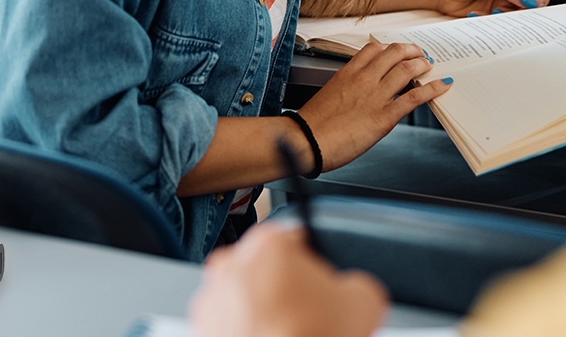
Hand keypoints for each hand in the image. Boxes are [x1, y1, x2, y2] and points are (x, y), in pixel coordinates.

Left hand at [190, 224, 388, 336]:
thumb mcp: (364, 300)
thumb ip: (357, 282)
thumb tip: (354, 289)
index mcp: (267, 246)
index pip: (297, 239)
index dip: (316, 263)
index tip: (323, 282)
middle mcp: (230, 267)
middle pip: (266, 269)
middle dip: (286, 289)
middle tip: (310, 315)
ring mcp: (210, 303)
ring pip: (244, 298)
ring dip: (264, 313)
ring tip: (290, 335)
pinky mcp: (201, 332)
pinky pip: (229, 327)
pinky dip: (246, 335)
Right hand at [295, 43, 452, 171]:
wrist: (306, 142)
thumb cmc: (312, 126)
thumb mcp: (328, 96)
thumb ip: (345, 90)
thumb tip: (355, 94)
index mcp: (347, 73)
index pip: (374, 49)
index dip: (390, 48)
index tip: (398, 51)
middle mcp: (364, 79)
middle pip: (395, 53)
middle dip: (411, 50)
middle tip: (420, 54)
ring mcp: (375, 96)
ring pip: (407, 69)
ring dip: (423, 64)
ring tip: (430, 65)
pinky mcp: (384, 116)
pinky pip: (415, 97)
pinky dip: (432, 88)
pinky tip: (442, 86)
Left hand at [433, 0, 554, 16]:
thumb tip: (529, 0)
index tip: (534, 5)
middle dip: (526, 8)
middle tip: (511, 11)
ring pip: (522, 12)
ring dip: (510, 15)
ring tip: (492, 12)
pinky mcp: (497, 10)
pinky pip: (506, 20)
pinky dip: (495, 20)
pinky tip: (478, 13)